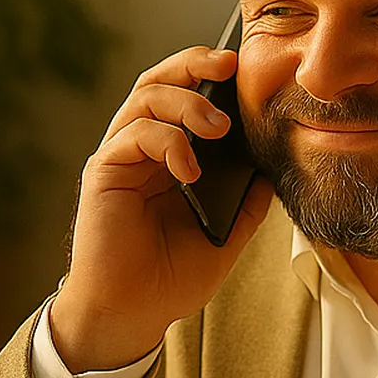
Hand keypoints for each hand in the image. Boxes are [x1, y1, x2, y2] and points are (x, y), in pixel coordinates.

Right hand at [52, 47, 275, 372]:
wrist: (133, 314)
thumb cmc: (169, 279)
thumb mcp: (225, 236)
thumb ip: (247, 203)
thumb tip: (273, 171)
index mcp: (166, 158)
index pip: (182, 96)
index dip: (207, 75)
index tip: (243, 69)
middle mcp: (140, 151)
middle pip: (158, 81)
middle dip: (193, 63)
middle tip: (229, 66)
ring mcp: (120, 159)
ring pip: (146, 97)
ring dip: (186, 103)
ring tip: (217, 128)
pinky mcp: (104, 174)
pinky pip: (134, 135)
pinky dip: (167, 142)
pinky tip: (190, 170)